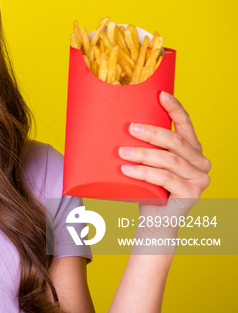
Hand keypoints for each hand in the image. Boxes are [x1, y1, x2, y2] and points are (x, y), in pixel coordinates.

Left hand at [117, 92, 210, 234]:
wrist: (155, 220)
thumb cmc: (148, 187)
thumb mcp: (148, 161)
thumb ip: (144, 145)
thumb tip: (114, 121)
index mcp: (192, 149)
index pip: (186, 123)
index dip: (175, 108)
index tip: (160, 94)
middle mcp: (200, 162)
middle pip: (175, 141)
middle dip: (152, 132)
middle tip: (130, 127)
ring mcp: (199, 179)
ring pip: (169, 160)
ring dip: (143, 153)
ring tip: (122, 151)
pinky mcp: (191, 194)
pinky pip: (166, 179)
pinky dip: (144, 172)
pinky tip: (128, 170)